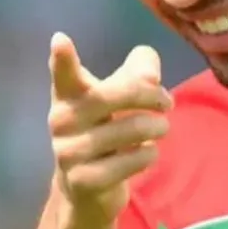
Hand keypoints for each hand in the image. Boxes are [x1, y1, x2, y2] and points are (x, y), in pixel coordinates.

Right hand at [47, 32, 171, 226]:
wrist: (86, 188)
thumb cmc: (106, 129)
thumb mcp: (119, 97)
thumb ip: (138, 72)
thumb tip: (150, 74)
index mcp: (68, 94)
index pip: (64, 74)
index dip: (62, 58)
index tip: (60, 40)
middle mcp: (63, 121)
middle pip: (114, 94)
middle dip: (150, 95)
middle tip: (167, 102)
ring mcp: (69, 153)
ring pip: (132, 129)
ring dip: (157, 127)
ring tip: (160, 128)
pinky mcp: (84, 181)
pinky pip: (134, 160)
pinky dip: (149, 154)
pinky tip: (145, 154)